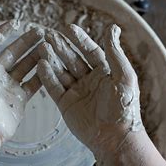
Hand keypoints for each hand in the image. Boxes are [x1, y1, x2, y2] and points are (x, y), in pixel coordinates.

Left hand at [0, 16, 42, 149]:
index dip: (4, 32)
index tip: (17, 22)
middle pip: (14, 52)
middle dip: (26, 41)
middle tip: (41, 31)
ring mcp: (8, 85)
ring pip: (25, 65)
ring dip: (36, 55)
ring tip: (48, 44)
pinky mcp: (19, 98)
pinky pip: (33, 82)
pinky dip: (41, 74)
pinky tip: (50, 64)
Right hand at [36, 24, 143, 157]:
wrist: (115, 138)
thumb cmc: (124, 108)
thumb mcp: (124, 76)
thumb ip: (115, 53)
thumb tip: (113, 28)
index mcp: (105, 72)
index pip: (90, 51)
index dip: (80, 40)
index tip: (68, 27)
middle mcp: (90, 80)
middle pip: (72, 59)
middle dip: (61, 46)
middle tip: (48, 34)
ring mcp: (77, 92)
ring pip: (61, 71)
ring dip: (51, 59)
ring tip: (42, 46)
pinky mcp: (66, 104)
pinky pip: (54, 87)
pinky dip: (47, 76)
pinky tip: (40, 64)